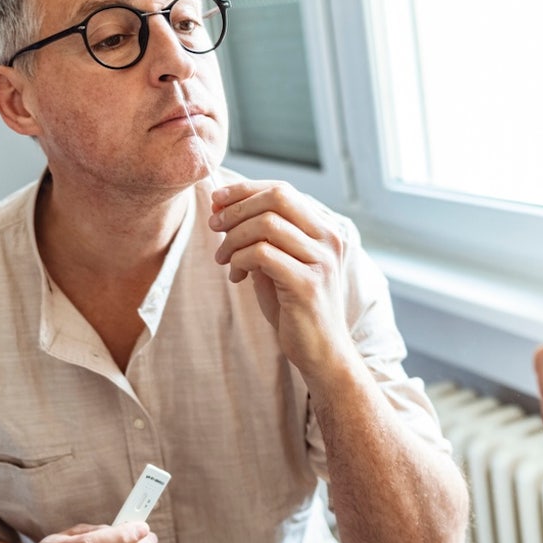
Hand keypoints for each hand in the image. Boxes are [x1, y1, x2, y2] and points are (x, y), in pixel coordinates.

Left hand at [208, 181, 353, 374]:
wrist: (322, 352)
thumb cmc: (296, 308)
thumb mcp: (278, 264)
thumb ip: (261, 237)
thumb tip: (224, 206)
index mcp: (324, 230)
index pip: (282, 190)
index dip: (245, 190)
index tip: (217, 200)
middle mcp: (328, 240)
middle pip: (277, 197)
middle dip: (237, 207)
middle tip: (214, 226)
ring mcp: (320, 261)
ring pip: (266, 224)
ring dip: (233, 238)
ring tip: (223, 259)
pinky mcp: (307, 284)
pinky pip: (262, 254)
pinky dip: (239, 260)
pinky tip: (236, 277)